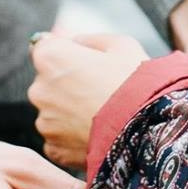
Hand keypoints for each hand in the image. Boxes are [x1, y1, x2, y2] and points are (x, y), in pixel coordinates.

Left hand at [28, 32, 148, 170]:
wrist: (148, 130)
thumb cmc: (135, 82)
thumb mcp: (120, 45)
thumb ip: (89, 40)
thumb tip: (75, 43)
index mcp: (50, 57)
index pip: (45, 48)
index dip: (65, 54)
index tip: (84, 63)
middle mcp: (39, 89)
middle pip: (48, 82)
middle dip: (66, 84)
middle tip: (98, 90)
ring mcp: (44, 122)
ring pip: (53, 112)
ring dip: (69, 112)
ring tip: (101, 114)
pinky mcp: (53, 149)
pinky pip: (58, 138)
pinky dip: (72, 137)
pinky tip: (95, 133)